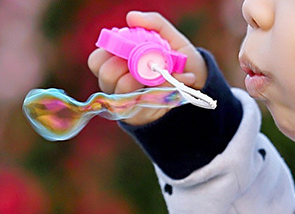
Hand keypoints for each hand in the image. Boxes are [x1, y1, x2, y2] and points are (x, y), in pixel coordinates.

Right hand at [87, 11, 207, 125]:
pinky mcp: (135, 116)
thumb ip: (153, 24)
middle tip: (148, 59)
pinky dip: (161, 88)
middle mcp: (114, 85)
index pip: (96, 60)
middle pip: (106, 74)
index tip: (129, 47)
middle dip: (128, 64)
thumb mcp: (170, 38)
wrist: (198, 87)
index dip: (109, 52)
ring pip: (121, 89)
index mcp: (115, 65)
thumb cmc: (178, 61)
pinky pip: (141, 102)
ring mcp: (123, 102)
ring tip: (164, 71)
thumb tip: (131, 17)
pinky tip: (174, 82)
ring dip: (144, 76)